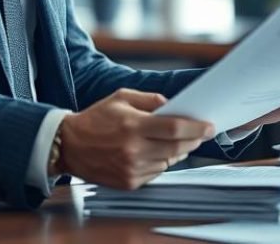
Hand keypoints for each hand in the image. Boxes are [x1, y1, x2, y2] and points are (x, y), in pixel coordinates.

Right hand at [58, 88, 214, 189]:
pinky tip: (155, 152)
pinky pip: (156, 172)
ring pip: (168, 161)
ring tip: (177, 141)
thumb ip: (150, 99)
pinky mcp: (128, 182)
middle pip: (176, 148)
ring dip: (178, 151)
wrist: (69, 145)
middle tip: (202, 133)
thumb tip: (174, 106)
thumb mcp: (121, 97)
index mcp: (132, 125)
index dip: (196, 128)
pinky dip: (161, 161)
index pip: (174, 129)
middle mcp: (133, 150)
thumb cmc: (96, 118)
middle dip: (194, 140)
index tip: (210, 126)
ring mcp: (131, 169)